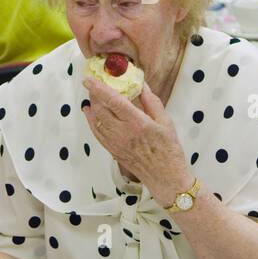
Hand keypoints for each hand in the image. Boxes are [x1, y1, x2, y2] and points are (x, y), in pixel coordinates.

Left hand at [81, 77, 187, 204]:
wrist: (165, 179)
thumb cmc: (169, 150)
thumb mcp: (166, 122)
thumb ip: (152, 102)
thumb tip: (141, 84)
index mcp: (138, 123)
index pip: (114, 102)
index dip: (99, 89)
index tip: (88, 79)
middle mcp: (123, 133)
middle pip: (101, 110)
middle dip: (94, 96)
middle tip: (94, 85)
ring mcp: (116, 144)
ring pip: (96, 122)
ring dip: (92, 108)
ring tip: (92, 97)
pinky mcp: (113, 151)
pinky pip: (97, 134)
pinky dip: (92, 122)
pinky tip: (91, 115)